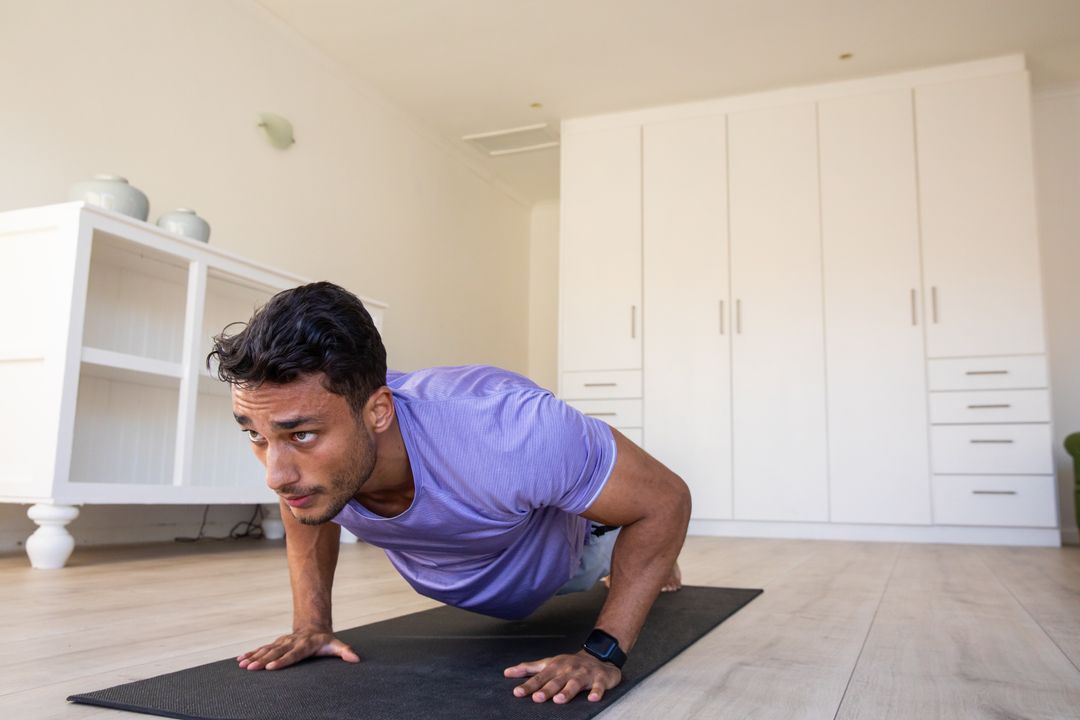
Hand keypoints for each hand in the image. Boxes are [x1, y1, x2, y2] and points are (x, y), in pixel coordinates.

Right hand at [237, 629, 359, 670]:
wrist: (313, 625)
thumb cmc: (324, 641)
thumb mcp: (335, 645)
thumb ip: (345, 651)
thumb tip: (356, 659)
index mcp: (304, 645)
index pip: (293, 654)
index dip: (282, 661)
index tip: (271, 667)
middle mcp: (291, 643)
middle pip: (276, 653)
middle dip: (262, 661)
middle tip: (251, 668)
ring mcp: (282, 643)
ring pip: (266, 650)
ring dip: (253, 657)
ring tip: (242, 665)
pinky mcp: (275, 644)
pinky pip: (261, 649)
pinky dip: (250, 654)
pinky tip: (240, 660)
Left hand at [504, 650, 621, 703]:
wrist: (599, 657)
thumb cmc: (569, 664)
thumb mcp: (548, 663)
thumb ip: (528, 668)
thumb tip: (507, 672)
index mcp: (555, 667)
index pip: (539, 678)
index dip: (528, 685)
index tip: (517, 693)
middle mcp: (568, 670)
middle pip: (556, 681)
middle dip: (546, 689)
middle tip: (537, 698)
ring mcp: (584, 674)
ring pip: (575, 684)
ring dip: (567, 691)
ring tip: (559, 700)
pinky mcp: (600, 679)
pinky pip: (598, 686)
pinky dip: (596, 692)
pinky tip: (592, 698)